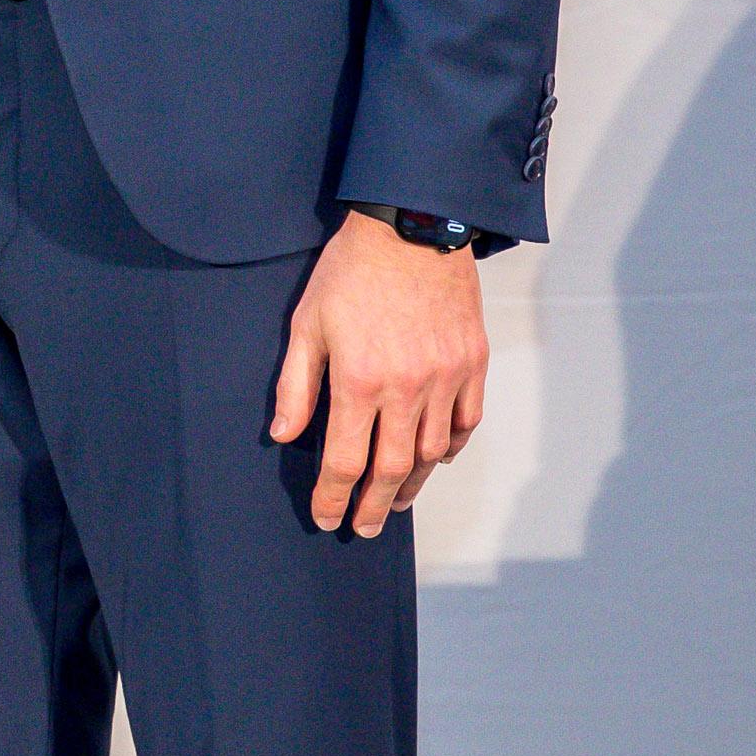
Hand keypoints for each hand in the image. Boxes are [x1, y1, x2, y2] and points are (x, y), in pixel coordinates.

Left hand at [270, 211, 489, 537]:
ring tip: (397, 501)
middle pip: (392, 469)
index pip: (344, 459)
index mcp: (358, 380)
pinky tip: (434, 458)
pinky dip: (450, 447)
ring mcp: (445, 377)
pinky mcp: (472, 363)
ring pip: (432, 453)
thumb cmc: (350, 272)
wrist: (411, 227)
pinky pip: (466, 422)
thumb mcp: (307, 323)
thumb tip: (283, 434)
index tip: (327, 516)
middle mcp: (406, 387)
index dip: (333, 496)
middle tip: (365, 527)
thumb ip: (295, 385)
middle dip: (376, 506)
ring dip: (412, 484)